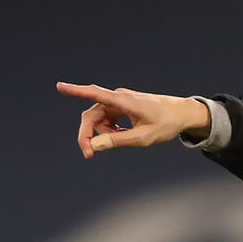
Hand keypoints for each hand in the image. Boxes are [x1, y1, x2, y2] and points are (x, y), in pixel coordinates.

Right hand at [56, 82, 211, 158]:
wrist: (182, 114)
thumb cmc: (166, 124)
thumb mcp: (143, 138)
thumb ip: (118, 141)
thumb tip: (95, 145)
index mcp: (124, 101)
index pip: (95, 94)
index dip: (76, 91)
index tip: (60, 86)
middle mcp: (118, 98)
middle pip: (91, 116)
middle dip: (88, 135)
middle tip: (89, 155)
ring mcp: (119, 102)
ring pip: (99, 120)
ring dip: (104, 134)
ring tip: (125, 139)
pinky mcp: (121, 107)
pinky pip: (107, 120)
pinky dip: (111, 130)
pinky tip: (126, 134)